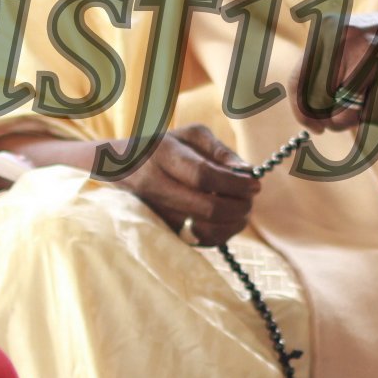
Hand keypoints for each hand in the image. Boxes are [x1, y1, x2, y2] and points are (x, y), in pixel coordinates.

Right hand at [121, 122, 259, 247]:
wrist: (123, 169)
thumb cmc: (165, 147)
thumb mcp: (190, 136)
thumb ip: (220, 150)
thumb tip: (246, 171)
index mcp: (163, 155)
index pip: (203, 176)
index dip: (234, 183)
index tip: (254, 183)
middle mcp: (156, 186)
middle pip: (206, 207)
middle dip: (239, 205)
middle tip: (250, 197)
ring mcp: (157, 212)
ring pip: (205, 229)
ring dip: (234, 222)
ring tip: (243, 208)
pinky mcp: (163, 230)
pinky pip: (200, 241)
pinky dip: (223, 233)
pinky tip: (229, 220)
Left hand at [299, 0, 377, 131]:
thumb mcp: (355, 41)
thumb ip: (329, 70)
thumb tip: (309, 115)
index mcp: (330, 29)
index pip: (299, 80)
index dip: (302, 111)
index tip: (314, 127)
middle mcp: (345, 38)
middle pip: (318, 104)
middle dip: (331, 119)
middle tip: (352, 115)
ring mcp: (370, 55)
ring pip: (343, 115)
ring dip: (358, 119)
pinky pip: (371, 116)